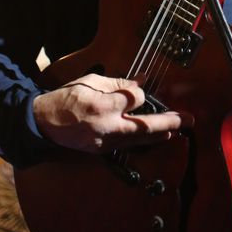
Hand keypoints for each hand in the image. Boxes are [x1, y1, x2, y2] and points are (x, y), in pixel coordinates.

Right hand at [33, 73, 192, 153]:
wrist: (43, 122)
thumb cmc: (65, 98)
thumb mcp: (90, 82)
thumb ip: (117, 83)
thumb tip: (141, 81)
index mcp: (102, 105)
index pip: (134, 99)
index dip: (141, 93)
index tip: (142, 90)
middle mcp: (105, 126)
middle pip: (145, 126)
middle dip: (170, 123)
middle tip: (188, 120)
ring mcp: (104, 142)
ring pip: (139, 140)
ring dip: (160, 135)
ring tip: (177, 130)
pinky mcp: (101, 151)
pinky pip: (127, 147)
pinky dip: (143, 141)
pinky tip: (154, 138)